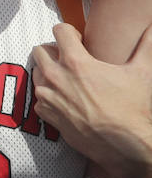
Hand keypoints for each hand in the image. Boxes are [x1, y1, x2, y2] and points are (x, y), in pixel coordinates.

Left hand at [33, 23, 151, 177]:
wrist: (126, 147)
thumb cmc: (134, 108)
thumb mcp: (142, 72)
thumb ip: (146, 45)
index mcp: (76, 62)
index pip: (59, 30)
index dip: (70, 32)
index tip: (79, 40)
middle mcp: (56, 76)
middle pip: (40, 49)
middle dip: (54, 50)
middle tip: (71, 59)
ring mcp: (49, 97)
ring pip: (36, 73)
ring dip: (48, 72)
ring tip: (69, 79)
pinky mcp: (46, 115)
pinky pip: (38, 98)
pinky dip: (49, 96)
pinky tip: (66, 99)